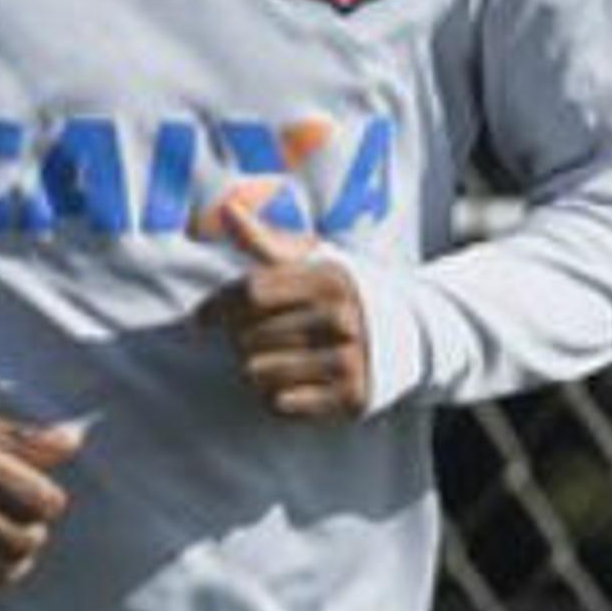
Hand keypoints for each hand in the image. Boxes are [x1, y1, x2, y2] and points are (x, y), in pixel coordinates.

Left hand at [196, 188, 370, 421]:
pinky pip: (279, 403)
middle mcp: (342, 319)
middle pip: (248, 337)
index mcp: (328, 280)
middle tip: (256, 339)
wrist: (410, 338)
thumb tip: (228, 207)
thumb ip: (265, 241)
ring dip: (256, 370)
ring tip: (276, 360)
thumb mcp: (312, 263)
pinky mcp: (351, 398)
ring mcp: (349, 360)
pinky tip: (292, 383)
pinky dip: (275, 396)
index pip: (250, 293)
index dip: (216, 306)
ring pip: (258, 373)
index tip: (200, 318)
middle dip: (241, 340)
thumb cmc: (342, 296)